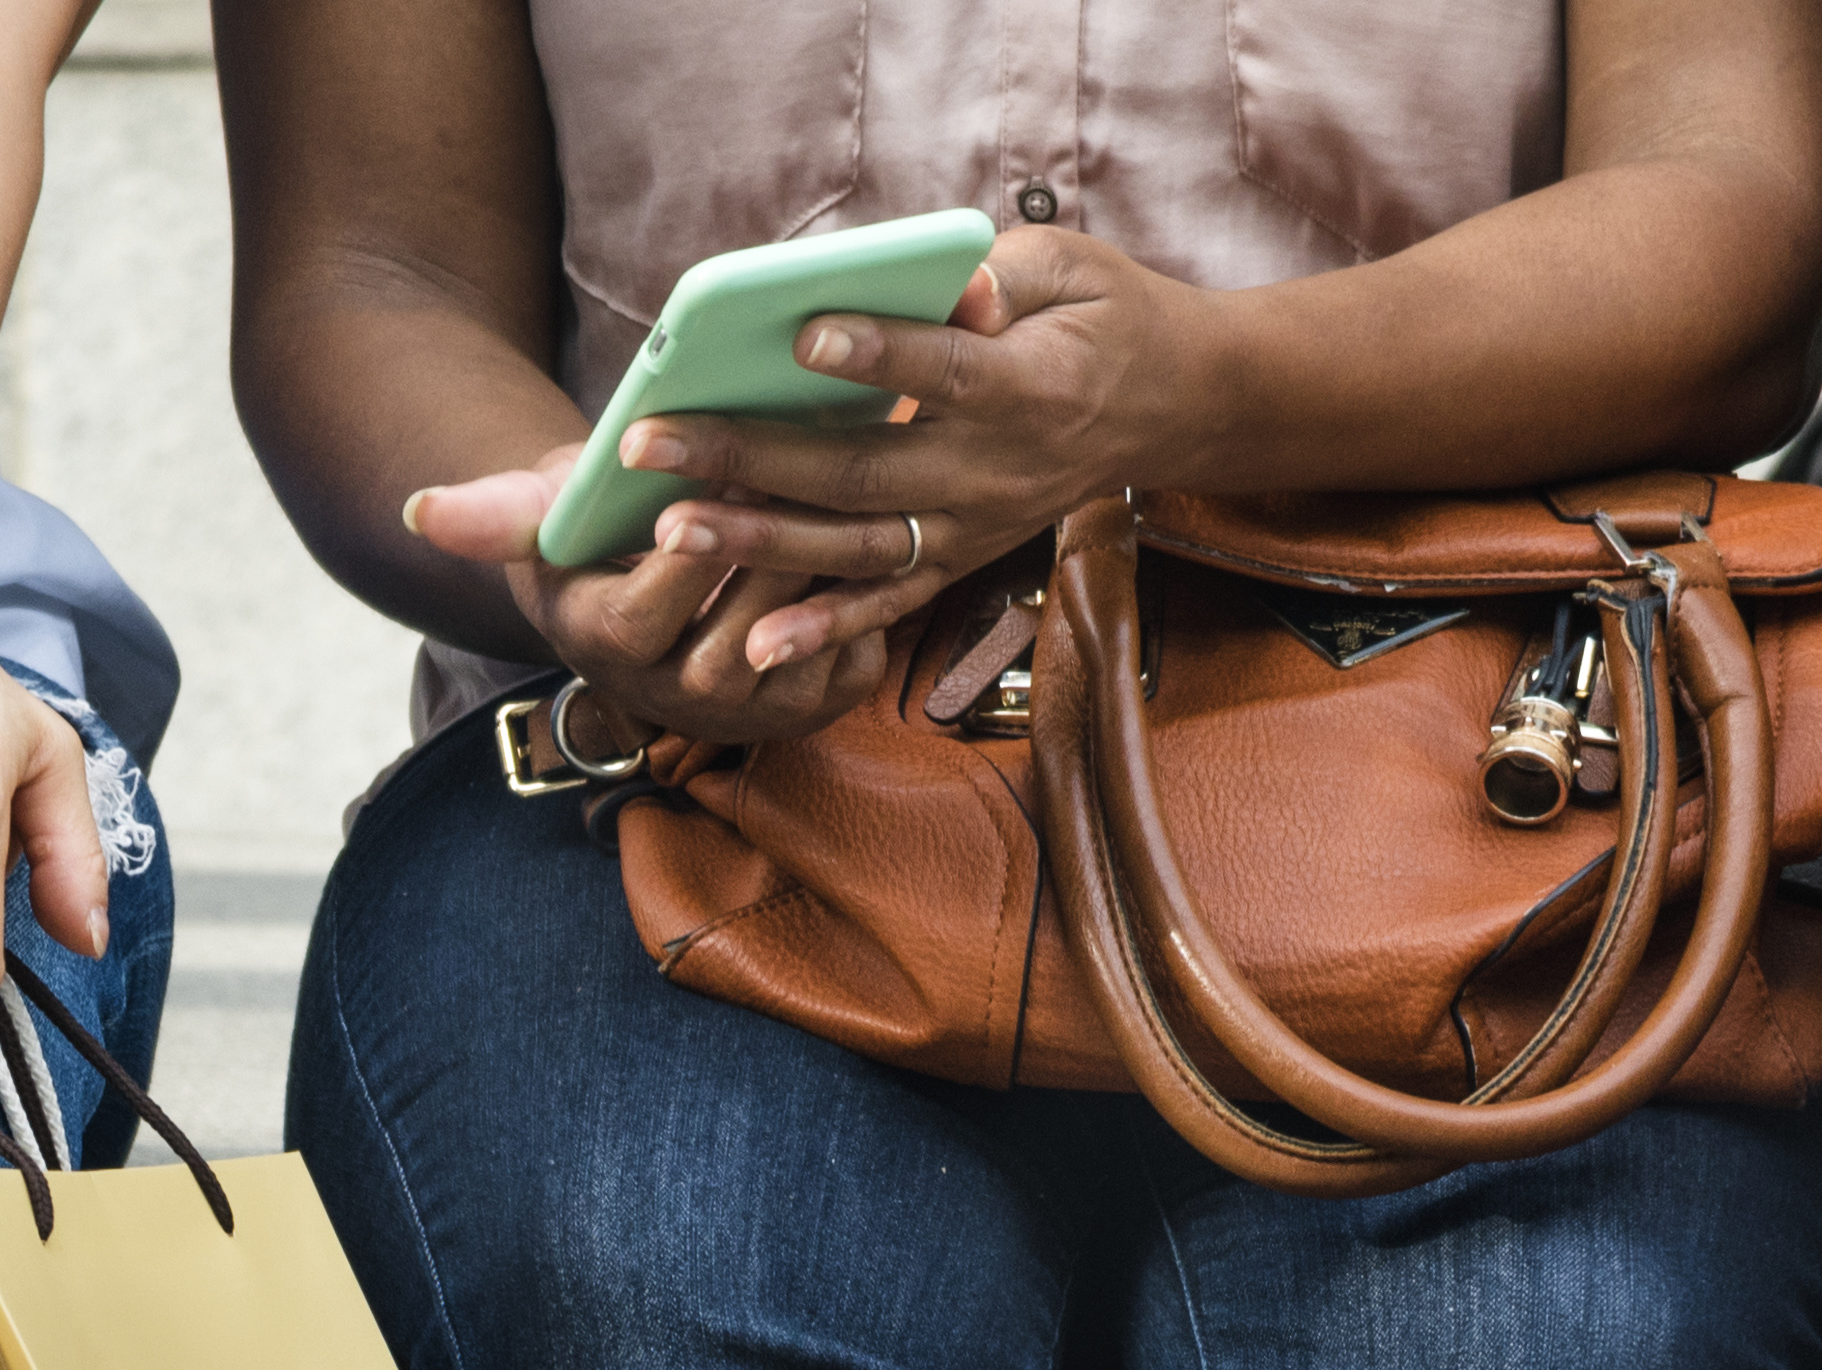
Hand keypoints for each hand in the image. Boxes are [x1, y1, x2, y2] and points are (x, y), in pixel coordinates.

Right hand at [394, 458, 911, 745]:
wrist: (651, 588)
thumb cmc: (593, 535)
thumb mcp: (543, 518)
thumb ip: (493, 513)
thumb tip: (422, 510)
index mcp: (610, 648)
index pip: (650, 612)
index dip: (684, 558)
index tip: (705, 495)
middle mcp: (681, 696)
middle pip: (740, 632)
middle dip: (776, 557)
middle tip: (816, 480)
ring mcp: (756, 707)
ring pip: (805, 644)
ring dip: (838, 570)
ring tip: (865, 487)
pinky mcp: (818, 696)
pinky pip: (856, 656)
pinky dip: (877, 596)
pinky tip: (894, 518)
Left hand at [641, 227, 1197, 675]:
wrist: (1170, 404)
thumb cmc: (1101, 316)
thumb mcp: (1068, 269)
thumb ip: (997, 279)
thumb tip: (941, 283)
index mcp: (1031, 386)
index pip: (946, 372)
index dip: (878, 355)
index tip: (801, 333)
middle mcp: (996, 472)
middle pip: (863, 468)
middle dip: (750, 454)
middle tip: (651, 440)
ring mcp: (974, 527)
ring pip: (855, 545)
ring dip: (758, 545)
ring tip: (672, 530)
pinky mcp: (961, 560)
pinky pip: (885, 607)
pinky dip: (822, 633)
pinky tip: (753, 648)